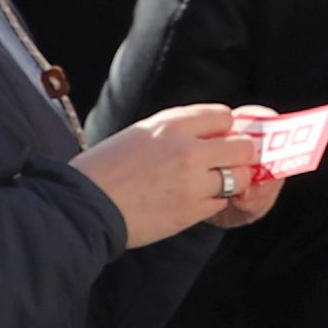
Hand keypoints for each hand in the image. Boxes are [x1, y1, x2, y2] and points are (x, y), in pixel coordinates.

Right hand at [79, 103, 278, 249]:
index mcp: (170, 124)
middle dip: (239, 154)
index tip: (220, 139)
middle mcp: (186, 149)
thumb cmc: (104, 169)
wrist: (85, 205)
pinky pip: (221, 202)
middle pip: (242, 146)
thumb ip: (175, 130)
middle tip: (228, 163)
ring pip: (240, 177)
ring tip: (216, 184)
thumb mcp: (139, 133)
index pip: (224, 117)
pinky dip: (214, 202)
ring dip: (232, 181)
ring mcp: (191, 182)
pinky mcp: (190, 211)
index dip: (226, 129)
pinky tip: (196, 201)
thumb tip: (208, 133)